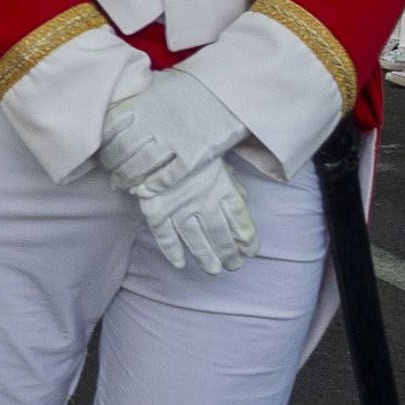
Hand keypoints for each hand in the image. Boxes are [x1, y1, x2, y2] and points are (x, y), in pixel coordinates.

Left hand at [98, 64, 250, 201]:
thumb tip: (112, 115)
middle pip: (122, 152)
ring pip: (141, 166)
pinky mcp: (193, 154)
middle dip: (113, 167)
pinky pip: (168, 176)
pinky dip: (153, 186)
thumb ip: (135, 100)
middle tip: (112, 176)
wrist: (228, 87)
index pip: (110, 132)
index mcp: (141, 103)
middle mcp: (153, 122)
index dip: (103, 148)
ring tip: (125, 185)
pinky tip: (146, 191)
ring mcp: (173, 139)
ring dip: (128, 179)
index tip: (101, 156)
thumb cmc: (191, 86)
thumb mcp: (156, 85)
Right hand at [128, 155, 257, 274]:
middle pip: (220, 234)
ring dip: (206, 257)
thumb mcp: (216, 157)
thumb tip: (244, 196)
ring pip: (196, 240)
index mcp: (220, 186)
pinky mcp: (156, 210)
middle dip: (229, 253)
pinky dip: (172, 251)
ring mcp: (179, 208)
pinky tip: (180, 263)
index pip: (239, 219)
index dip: (247, 238)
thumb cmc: (190, 145)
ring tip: (214, 270)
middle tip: (234, 266)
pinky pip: (165, 236)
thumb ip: (230, 179)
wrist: (153, 134)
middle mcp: (203, 201)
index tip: (251, 251)